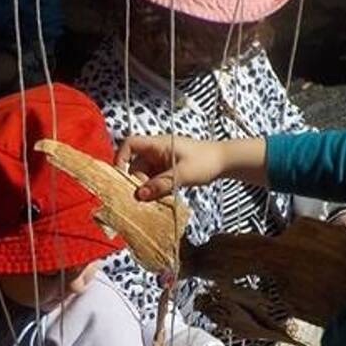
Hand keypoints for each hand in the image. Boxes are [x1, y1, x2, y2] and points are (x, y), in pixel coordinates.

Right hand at [118, 135, 262, 200]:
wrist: (224, 162)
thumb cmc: (206, 162)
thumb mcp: (182, 175)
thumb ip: (161, 185)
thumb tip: (140, 195)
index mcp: (157, 144)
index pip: (130, 144)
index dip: (121, 158)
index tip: (121, 177)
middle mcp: (156, 151)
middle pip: (134, 165)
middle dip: (135, 181)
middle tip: (142, 198)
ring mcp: (161, 161)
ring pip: (143, 175)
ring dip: (146, 188)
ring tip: (153, 200)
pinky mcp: (166, 170)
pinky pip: (153, 180)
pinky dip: (154, 190)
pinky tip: (160, 199)